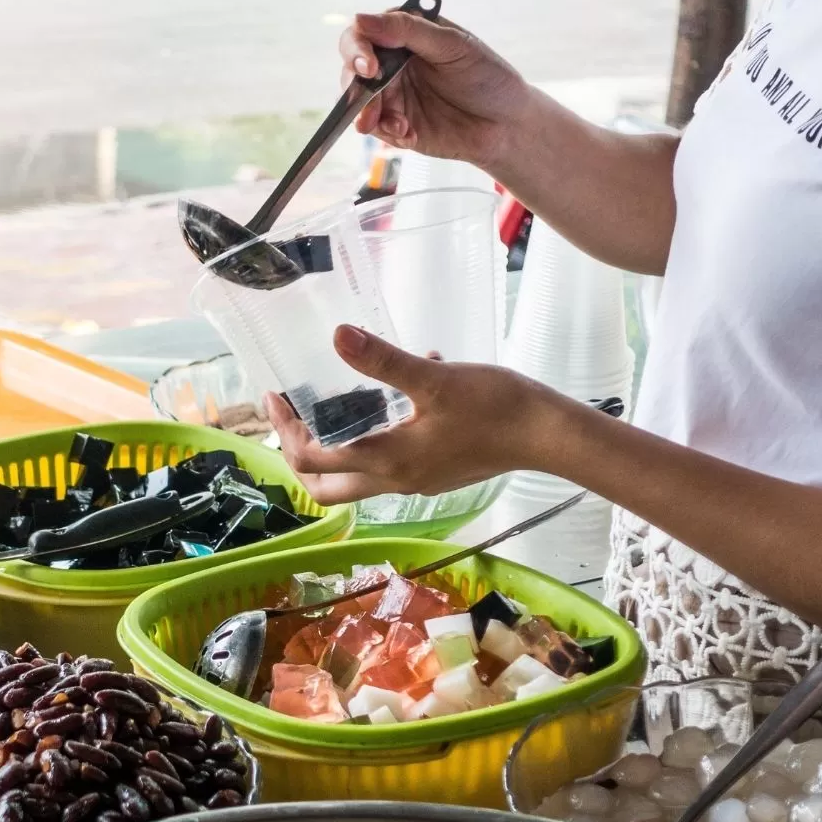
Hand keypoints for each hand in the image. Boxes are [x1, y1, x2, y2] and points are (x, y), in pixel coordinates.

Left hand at [265, 325, 551, 504]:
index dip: (285, 431)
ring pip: (354, 477)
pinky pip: (387, 461)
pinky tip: (402, 388)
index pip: (313, 460)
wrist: (547, 435)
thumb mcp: (434, 379)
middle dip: (298, 455)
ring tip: (329, 403)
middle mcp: (394, 480)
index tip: (274, 398)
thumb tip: (338, 335)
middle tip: (289, 416)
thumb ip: (383, 360)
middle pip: (325, 486)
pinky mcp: (433, 471)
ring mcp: (415, 480)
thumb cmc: (495, 407)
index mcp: (386, 461)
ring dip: (332, 448)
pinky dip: (374, 434)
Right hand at [339, 8, 530, 167]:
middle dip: (358, 87)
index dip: (358, 48)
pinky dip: (388, 132)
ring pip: (358, 101)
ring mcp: (392, 94)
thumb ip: (408, 30)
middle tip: (373, 105)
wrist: (507, 125)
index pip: (364, 33)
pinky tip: (409, 135)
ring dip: (370, 115)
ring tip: (398, 126)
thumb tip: (361, 18)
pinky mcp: (395, 123)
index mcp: (406, 34)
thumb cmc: (488, 78)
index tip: (370, 66)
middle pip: (353, 69)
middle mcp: (393, 62)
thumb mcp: (453, 46)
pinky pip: (376, 127)